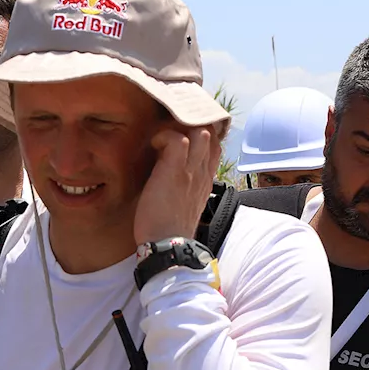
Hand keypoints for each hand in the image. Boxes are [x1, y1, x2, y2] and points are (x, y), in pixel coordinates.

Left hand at [133, 125, 221, 247]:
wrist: (169, 245)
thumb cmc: (170, 229)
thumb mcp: (185, 205)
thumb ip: (184, 187)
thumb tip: (170, 175)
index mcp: (206, 180)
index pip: (215, 146)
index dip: (202, 132)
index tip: (183, 131)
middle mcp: (203, 173)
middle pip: (211, 133)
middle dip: (191, 123)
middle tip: (169, 127)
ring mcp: (191, 171)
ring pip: (199, 132)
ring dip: (178, 128)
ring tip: (162, 136)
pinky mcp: (174, 171)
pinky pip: (177, 139)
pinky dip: (164, 136)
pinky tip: (153, 145)